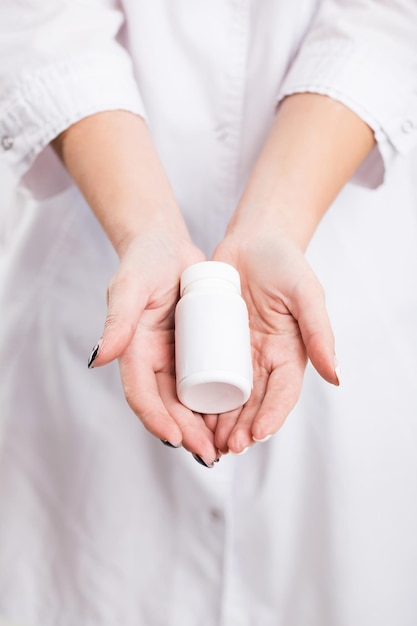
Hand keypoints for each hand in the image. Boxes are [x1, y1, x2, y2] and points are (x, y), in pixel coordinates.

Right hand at [89, 230, 219, 465]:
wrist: (167, 246)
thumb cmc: (146, 261)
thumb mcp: (131, 287)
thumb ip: (117, 318)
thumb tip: (98, 359)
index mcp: (134, 351)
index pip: (141, 394)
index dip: (157, 419)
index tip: (178, 439)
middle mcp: (152, 360)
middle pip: (167, 406)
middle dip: (186, 433)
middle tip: (210, 454)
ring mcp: (173, 357)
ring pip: (186, 402)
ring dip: (201, 428)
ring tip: (224, 447)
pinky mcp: (193, 351)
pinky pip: (203, 383)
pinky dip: (213, 405)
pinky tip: (233, 420)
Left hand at [211, 232, 338, 454]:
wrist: (253, 239)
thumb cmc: (284, 263)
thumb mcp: (306, 294)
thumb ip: (320, 331)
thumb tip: (337, 377)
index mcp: (290, 353)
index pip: (282, 394)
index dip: (271, 416)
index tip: (256, 435)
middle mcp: (265, 360)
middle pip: (255, 403)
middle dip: (243, 428)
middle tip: (226, 446)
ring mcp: (239, 354)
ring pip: (231, 397)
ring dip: (222, 422)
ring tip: (208, 440)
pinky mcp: (216, 344)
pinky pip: (209, 375)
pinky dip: (203, 398)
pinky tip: (191, 413)